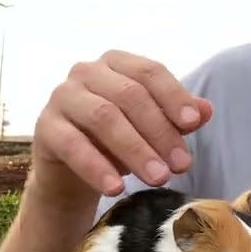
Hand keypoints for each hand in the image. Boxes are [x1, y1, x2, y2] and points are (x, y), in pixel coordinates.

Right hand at [33, 49, 213, 196]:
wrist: (71, 170)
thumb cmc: (117, 140)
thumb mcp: (151, 129)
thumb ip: (177, 118)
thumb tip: (205, 111)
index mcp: (116, 63)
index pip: (150, 72)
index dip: (173, 96)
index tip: (193, 124)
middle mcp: (86, 71)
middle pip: (129, 96)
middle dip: (159, 131)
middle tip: (181, 165)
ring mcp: (62, 96)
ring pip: (103, 117)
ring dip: (135, 150)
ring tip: (158, 178)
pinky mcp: (45, 127)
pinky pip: (72, 144)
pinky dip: (96, 167)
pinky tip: (116, 188)